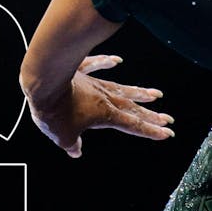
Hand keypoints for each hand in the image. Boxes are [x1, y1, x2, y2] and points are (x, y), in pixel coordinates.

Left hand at [25, 55, 173, 157]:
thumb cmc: (54, 111)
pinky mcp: (79, 71)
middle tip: (168, 120)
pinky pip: (94, 64)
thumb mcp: (63, 137)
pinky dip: (105, 62)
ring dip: (139, 92)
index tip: (166, 134)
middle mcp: (104, 98)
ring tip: (156, 94)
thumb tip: (75, 150)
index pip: (132, 125)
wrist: (43, 84)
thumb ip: (72, 145)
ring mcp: (93, 83)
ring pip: (121, 88)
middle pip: (132, 108)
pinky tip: (116, 60)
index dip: (150, 131)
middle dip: (151, 116)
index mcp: (104, 115)